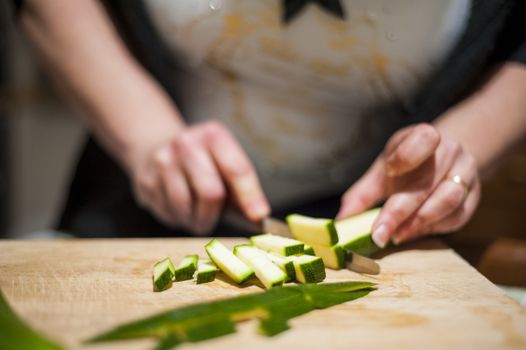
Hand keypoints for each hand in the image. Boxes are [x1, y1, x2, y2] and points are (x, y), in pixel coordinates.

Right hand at [130, 121, 269, 234]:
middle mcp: (186, 143)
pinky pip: (167, 212)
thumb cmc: (203, 163)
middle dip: (214, 215)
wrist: (156, 146)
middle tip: (211, 222)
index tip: (259, 216)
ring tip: (194, 215)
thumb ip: (241, 190)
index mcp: (213, 135)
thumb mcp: (224, 164)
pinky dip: (176, 219)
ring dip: (194, 221)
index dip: (250, 195)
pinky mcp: (145, 179)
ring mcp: (162, 160)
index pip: (236, 169)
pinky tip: (177, 207)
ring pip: (185, 207)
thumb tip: (258, 218)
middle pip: (211, 192)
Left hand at [337, 123, 480, 246]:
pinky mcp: (474, 196)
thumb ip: (361, 194)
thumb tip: (340, 221)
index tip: (389, 170)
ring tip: (396, 235)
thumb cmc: (407, 164)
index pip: (424, 138)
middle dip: (400, 211)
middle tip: (379, 233)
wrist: (444, 159)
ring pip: (449, 199)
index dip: (408, 155)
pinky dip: (433, 227)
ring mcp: (466, 173)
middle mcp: (450, 151)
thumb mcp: (383, 171)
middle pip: (428, 181)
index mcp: (424, 136)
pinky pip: (457, 216)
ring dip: (419, 222)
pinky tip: (413, 232)